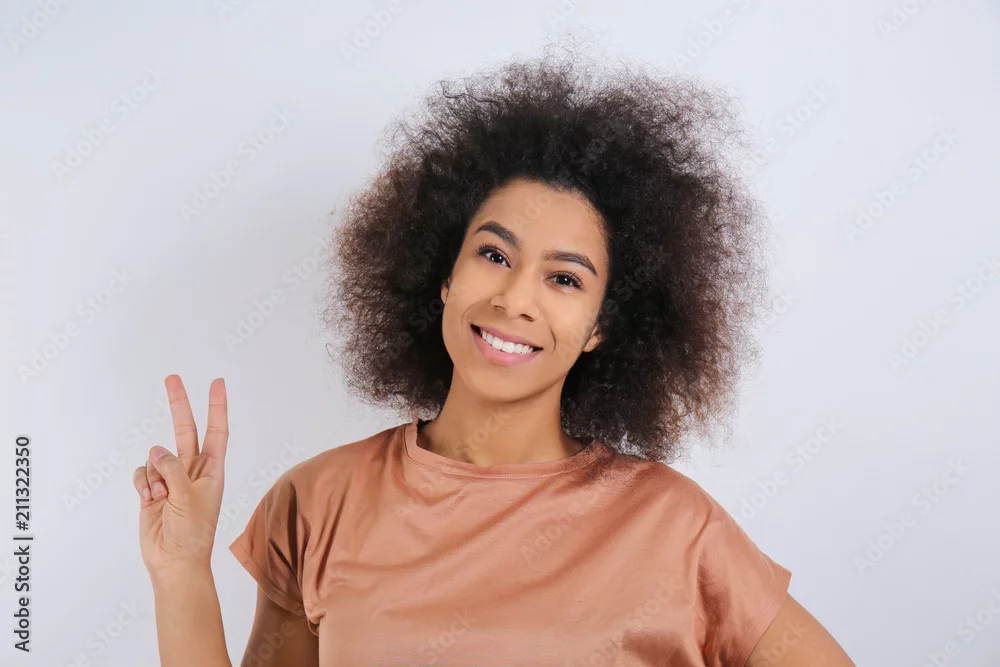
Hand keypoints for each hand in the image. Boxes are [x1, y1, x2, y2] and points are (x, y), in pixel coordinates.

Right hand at [133, 375, 228, 577]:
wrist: (174, 562)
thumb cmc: (192, 532)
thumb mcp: (189, 496)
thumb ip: (173, 468)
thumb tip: (157, 450)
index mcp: (212, 469)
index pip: (216, 430)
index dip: (216, 406)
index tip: (217, 382)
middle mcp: (192, 470)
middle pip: (185, 430)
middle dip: (179, 404)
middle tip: (172, 377)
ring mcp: (170, 479)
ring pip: (156, 457)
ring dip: (155, 476)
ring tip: (163, 499)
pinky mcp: (152, 490)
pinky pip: (142, 473)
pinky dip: (143, 484)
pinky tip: (149, 500)